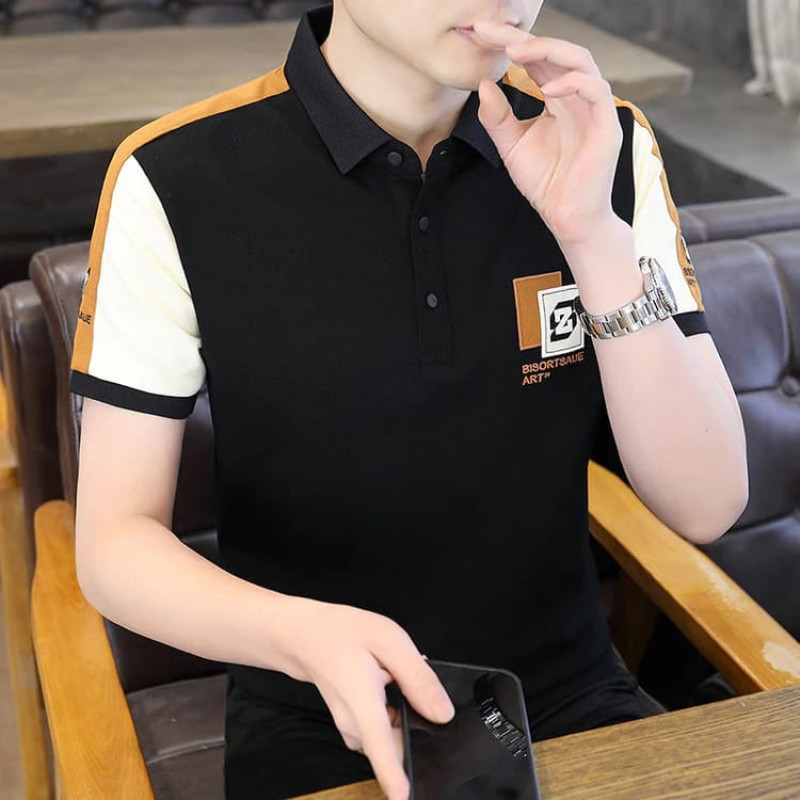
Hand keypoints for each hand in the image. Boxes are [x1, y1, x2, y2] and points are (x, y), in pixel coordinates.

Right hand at [275, 598, 454, 799]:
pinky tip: (390, 682)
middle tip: (414, 686)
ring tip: (396, 677)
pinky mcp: (354, 727)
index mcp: (365, 707)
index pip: (385, 756)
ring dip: (406, 715)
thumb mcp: (388, 641)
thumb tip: (443, 714)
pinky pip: (383, 729)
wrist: (304, 636)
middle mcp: (356, 728)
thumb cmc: (340, 634)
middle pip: (398, 747)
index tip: (407, 798)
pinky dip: (394, 711)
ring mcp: (353, 730)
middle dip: (418, 727)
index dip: (398, 782)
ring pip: (392, 737)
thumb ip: (418, 679)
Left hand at [473, 20, 623, 246]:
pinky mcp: (607, 126)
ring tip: (515, 50)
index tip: (478, 34)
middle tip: (488, 30)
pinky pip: (596, 90)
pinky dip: (571, 83)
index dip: (508, 44)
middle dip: (521, 38)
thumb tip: (483, 84)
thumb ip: (497, 117)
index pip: (535, 60)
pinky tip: (545, 89)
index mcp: (558, 98)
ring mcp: (594, 109)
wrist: (568, 217)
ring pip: (580, 60)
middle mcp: (577, 96)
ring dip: (547, 50)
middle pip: (554, 52)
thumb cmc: (546, 183)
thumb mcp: (511, 146)